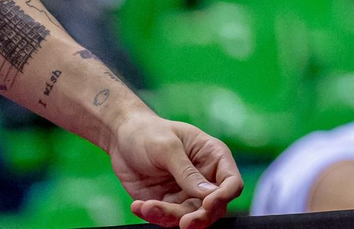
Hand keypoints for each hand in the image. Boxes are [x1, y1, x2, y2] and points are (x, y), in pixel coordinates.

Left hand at [107, 110, 242, 227]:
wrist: (122, 138)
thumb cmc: (149, 132)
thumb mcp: (168, 147)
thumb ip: (187, 172)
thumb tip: (209, 194)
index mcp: (213, 157)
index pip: (231, 182)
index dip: (224, 195)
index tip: (208, 203)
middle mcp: (203, 179)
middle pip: (214, 207)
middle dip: (201, 217)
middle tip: (185, 223)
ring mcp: (185, 193)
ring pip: (189, 216)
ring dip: (170, 217)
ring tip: (147, 207)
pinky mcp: (167, 204)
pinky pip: (165, 218)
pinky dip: (152, 216)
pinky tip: (138, 206)